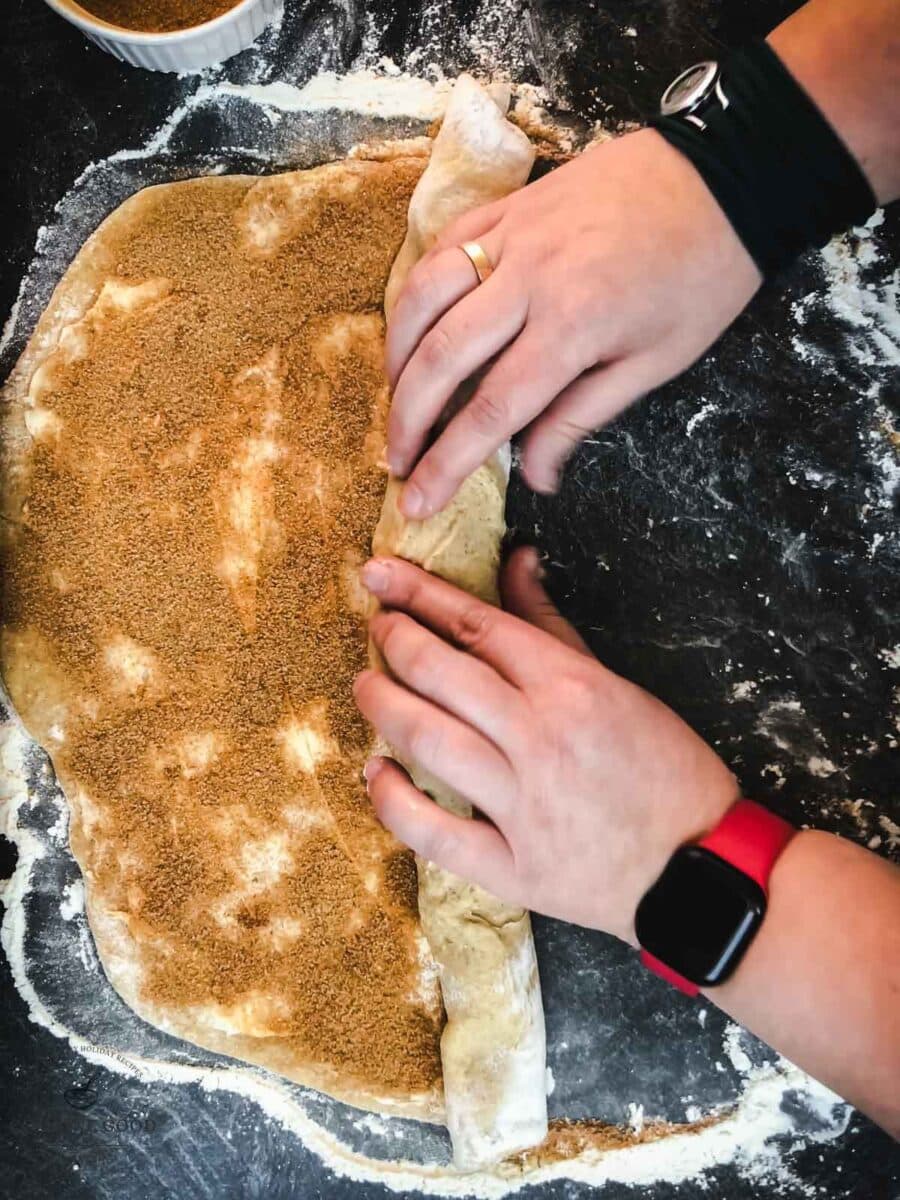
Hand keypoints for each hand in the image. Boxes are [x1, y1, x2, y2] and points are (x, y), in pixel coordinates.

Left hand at [354, 549, 738, 942]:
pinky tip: (376, 770)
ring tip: (366, 685)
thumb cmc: (665, 769)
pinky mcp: (512, 868)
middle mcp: (540, 739)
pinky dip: (392, 799)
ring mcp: (523, 806)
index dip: (420, 595)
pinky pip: (432, 831)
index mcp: (571, 688)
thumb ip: (551, 625)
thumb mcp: (616, 684)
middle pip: (440, 673)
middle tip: (378, 627)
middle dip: (394, 640)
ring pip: (428, 739)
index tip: (380, 575)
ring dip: (383, 703)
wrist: (704, 866)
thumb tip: (515, 562)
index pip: (477, 626)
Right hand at [385, 128, 760, 517]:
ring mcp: (512, 235)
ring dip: (398, 355)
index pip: (489, 412)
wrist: (727, 174)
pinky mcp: (509, 205)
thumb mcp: (655, 362)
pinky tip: (414, 325)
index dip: (446, 465)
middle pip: (441, 359)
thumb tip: (536, 476)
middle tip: (395, 461)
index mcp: (573, 328)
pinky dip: (416, 291)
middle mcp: (528, 280)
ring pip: (424, 296)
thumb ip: (582, 417)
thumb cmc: (702, 276)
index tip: (418, 501)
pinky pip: (441, 246)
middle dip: (406, 421)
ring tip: (395, 397)